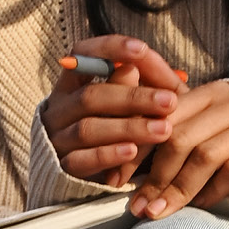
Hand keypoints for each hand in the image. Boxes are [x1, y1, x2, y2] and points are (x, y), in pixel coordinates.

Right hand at [42, 36, 187, 186]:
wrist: (78, 180)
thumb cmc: (109, 130)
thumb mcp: (122, 105)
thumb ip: (135, 84)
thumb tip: (140, 62)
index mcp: (71, 85)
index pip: (81, 54)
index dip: (108, 48)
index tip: (141, 50)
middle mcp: (60, 109)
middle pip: (90, 96)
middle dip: (134, 97)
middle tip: (170, 101)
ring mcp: (58, 139)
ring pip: (88, 129)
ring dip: (129, 127)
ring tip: (163, 129)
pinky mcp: (63, 168)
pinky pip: (81, 160)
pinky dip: (108, 155)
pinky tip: (133, 151)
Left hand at [128, 80, 228, 218]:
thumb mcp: (204, 122)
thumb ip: (169, 124)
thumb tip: (120, 148)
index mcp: (209, 92)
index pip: (163, 116)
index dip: (136, 147)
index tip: (117, 177)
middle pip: (180, 137)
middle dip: (153, 176)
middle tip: (136, 204)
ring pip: (203, 158)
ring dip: (176, 190)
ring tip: (155, 212)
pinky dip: (209, 193)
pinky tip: (196, 206)